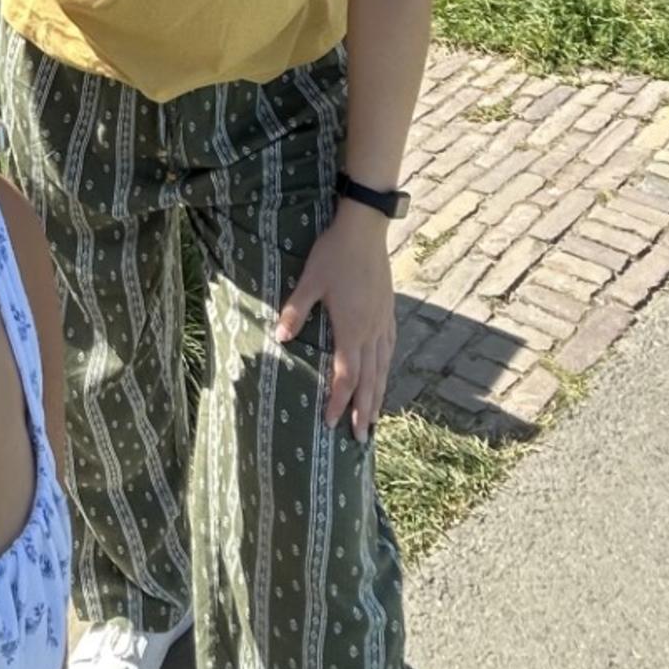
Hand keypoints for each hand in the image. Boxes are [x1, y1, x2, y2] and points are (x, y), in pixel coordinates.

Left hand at [275, 205, 395, 440]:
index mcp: (351, 328)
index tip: (332, 423)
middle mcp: (371, 331)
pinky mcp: (388, 311)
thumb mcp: (309, 281)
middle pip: (370, 381)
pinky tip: (383, 373)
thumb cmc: (334, 254)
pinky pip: (389, 349)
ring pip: (383, 367)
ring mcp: (383, 321)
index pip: (346, 377)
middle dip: (364, 411)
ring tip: (375, 418)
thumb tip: (279, 338)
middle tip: (361, 439)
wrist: (365, 228)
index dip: (339, 402)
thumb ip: (295, 311)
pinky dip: (385, 368)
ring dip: (378, 395)